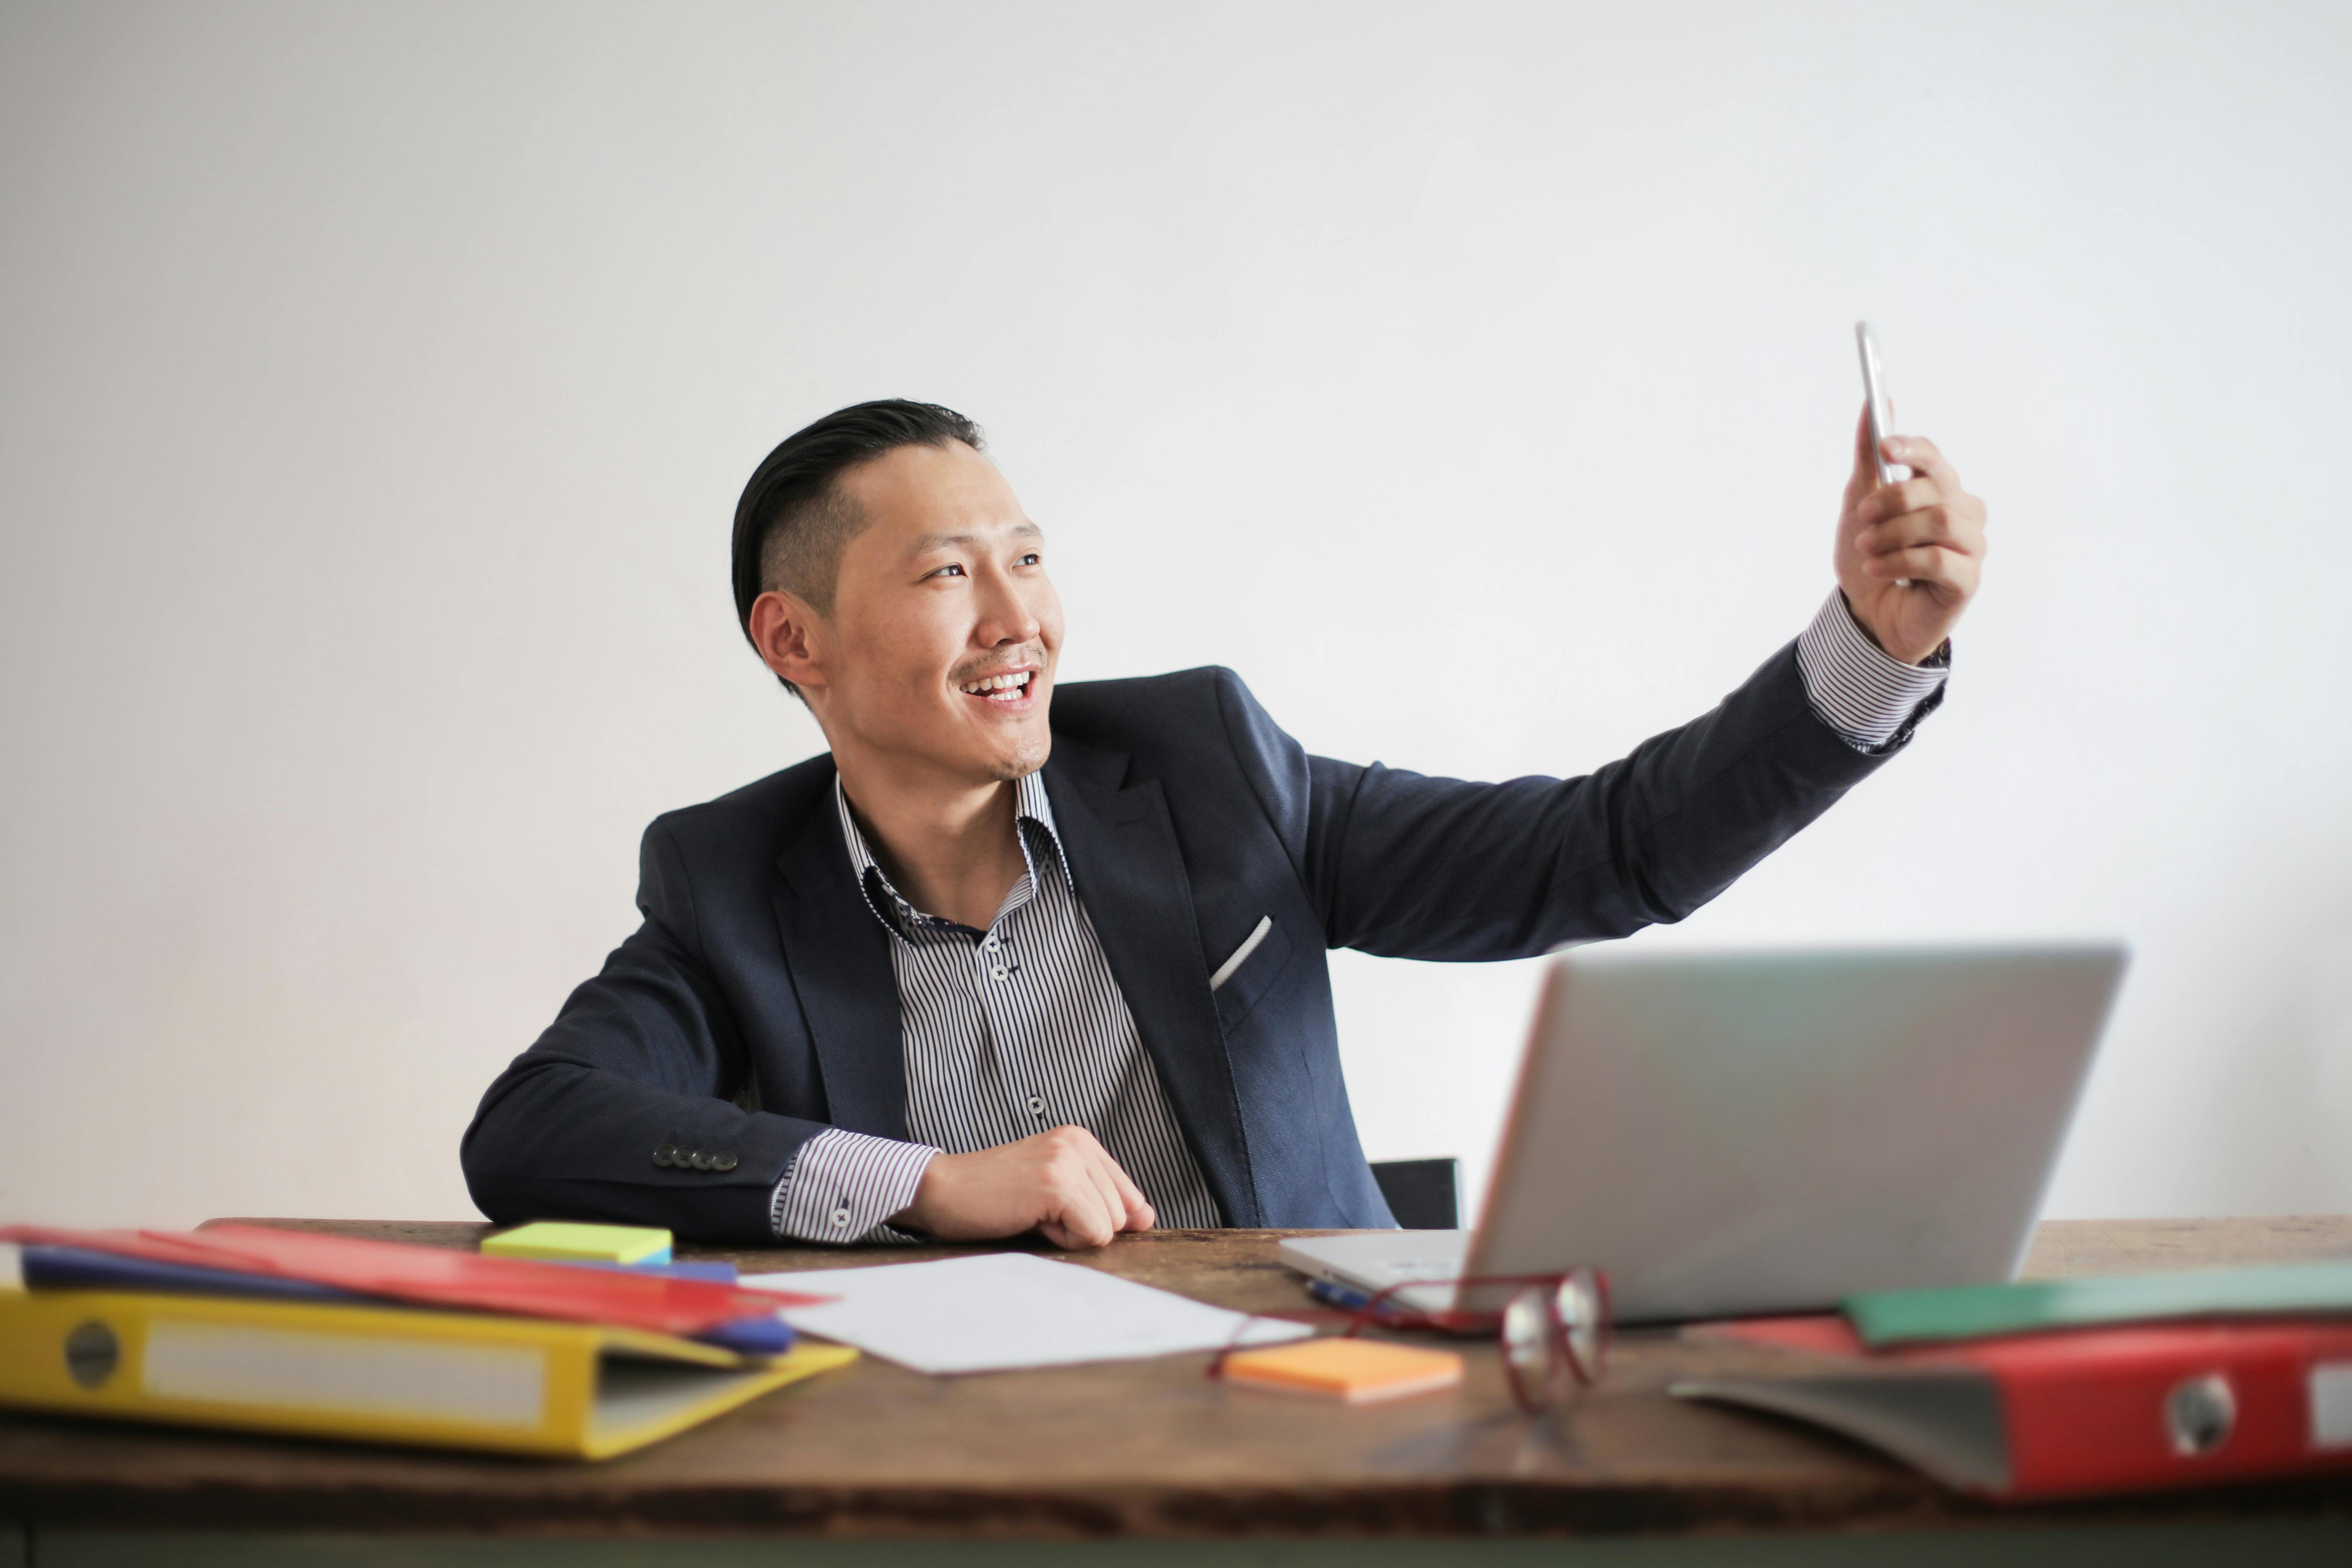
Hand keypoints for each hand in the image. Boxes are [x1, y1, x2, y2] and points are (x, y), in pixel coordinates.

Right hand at [892, 1125, 1155, 1248]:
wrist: (942, 1191)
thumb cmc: (991, 1196)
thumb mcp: (1053, 1192)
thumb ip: (1101, 1200)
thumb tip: (1148, 1217)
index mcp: (1080, 1140)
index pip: (1128, 1194)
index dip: (1100, 1217)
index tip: (1059, 1213)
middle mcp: (1078, 1144)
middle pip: (1121, 1213)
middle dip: (1082, 1226)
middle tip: (1036, 1212)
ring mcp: (1068, 1161)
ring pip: (1109, 1226)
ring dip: (1071, 1234)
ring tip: (1032, 1214)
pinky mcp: (1057, 1184)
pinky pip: (1093, 1234)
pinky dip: (1064, 1241)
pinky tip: (1032, 1221)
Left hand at [1833, 406, 1987, 663]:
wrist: (1868, 617)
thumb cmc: (1871, 560)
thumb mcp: (1859, 506)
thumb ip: (1868, 460)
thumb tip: (1872, 405)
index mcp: (1941, 492)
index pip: (1936, 460)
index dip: (1913, 449)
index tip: (1885, 447)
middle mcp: (1964, 514)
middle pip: (1937, 490)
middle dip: (1893, 500)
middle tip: (1863, 516)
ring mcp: (1971, 547)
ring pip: (1940, 522)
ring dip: (1894, 533)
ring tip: (1867, 549)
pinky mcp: (1969, 580)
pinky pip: (1940, 560)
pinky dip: (1901, 561)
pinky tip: (1879, 569)